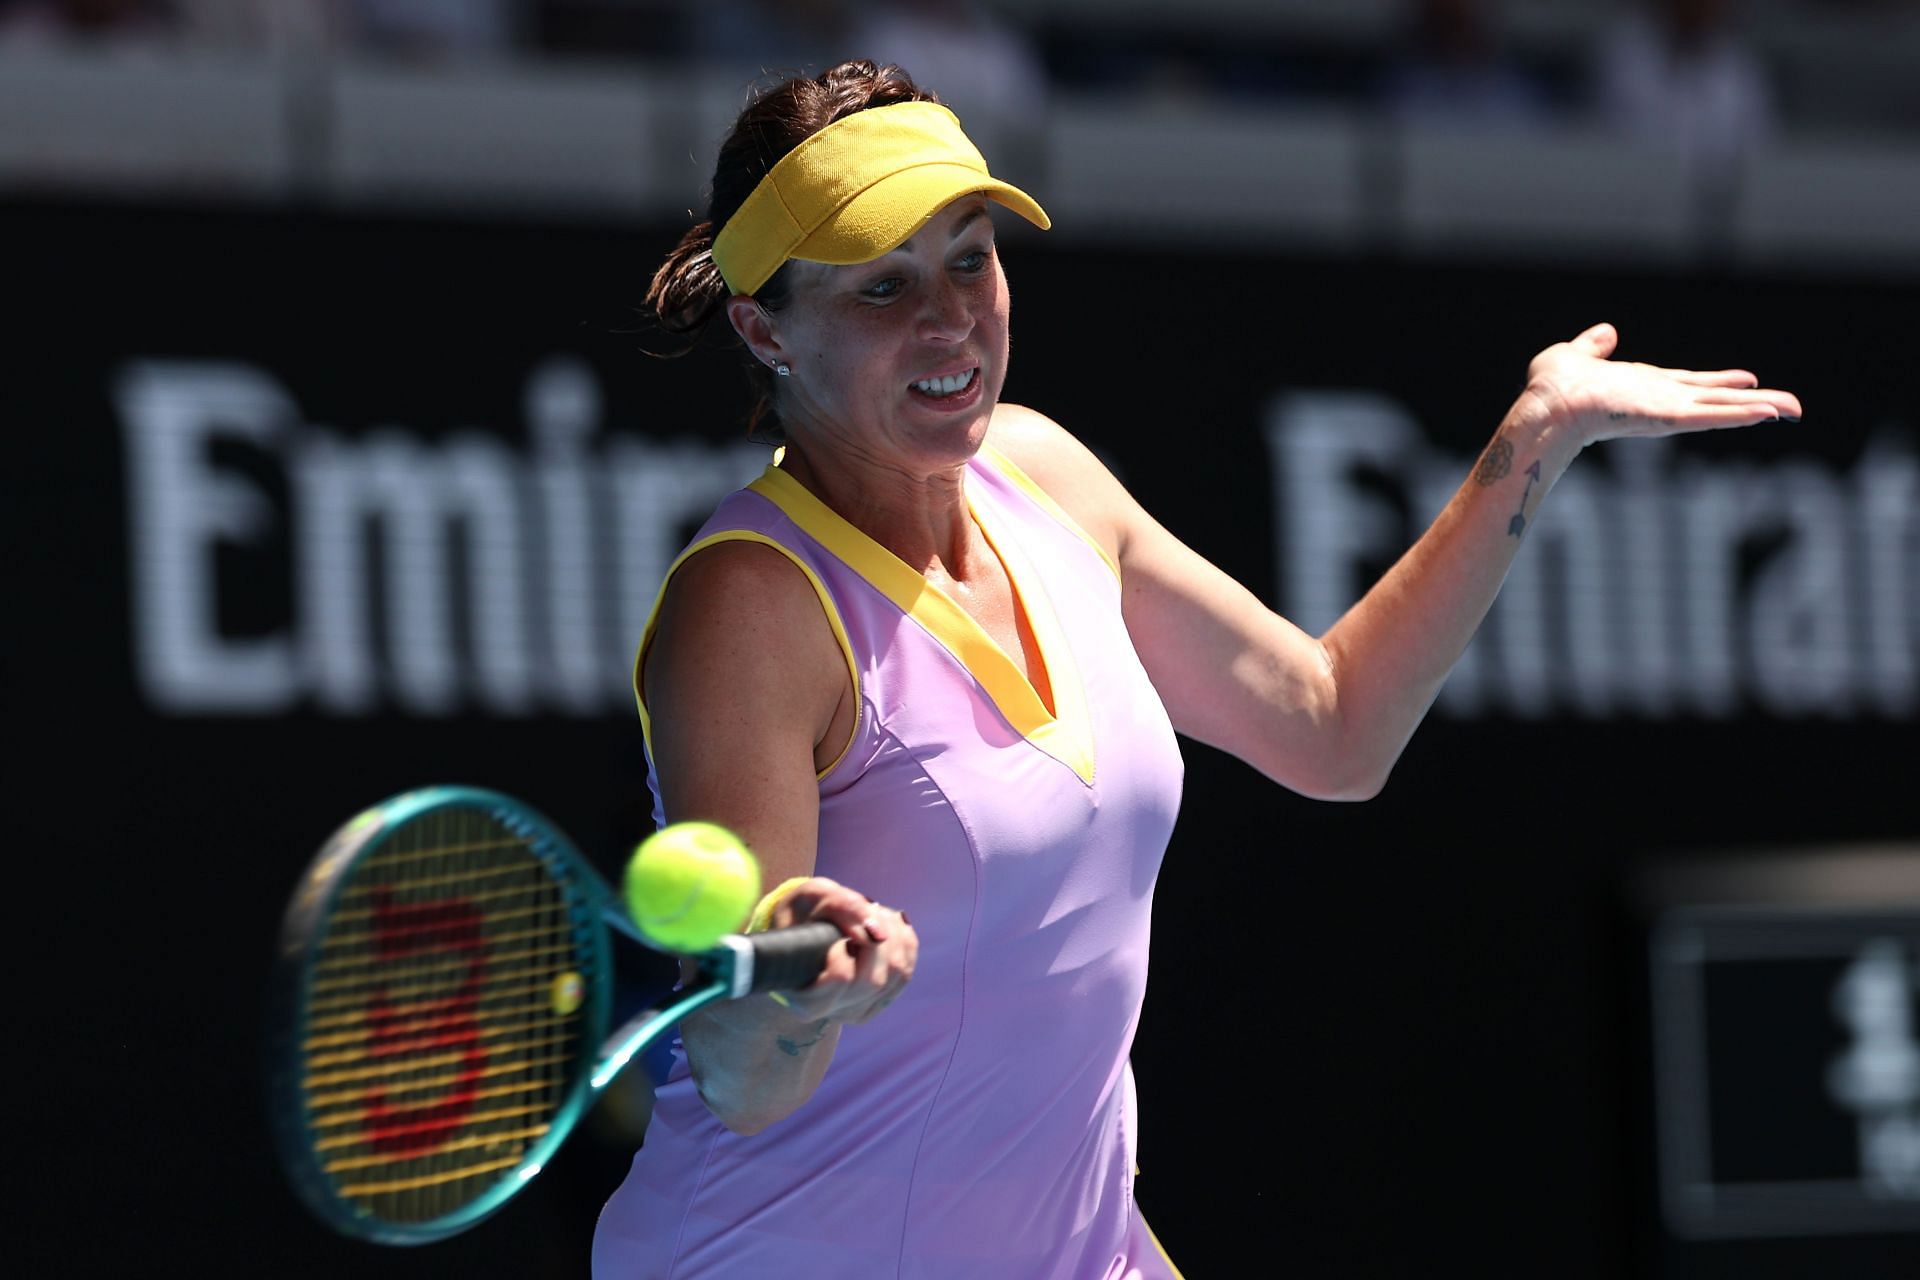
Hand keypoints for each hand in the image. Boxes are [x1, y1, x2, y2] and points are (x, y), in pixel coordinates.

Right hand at [765, 876, 916, 1025]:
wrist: (801, 929)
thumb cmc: (801, 914)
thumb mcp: (811, 897)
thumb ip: (842, 909)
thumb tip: (878, 934)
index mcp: (806, 999)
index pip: (841, 976)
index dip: (842, 948)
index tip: (834, 936)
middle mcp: (833, 1011)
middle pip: (875, 979)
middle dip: (875, 935)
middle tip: (861, 912)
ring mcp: (859, 1010)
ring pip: (897, 973)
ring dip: (892, 934)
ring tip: (872, 915)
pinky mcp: (880, 1001)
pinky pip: (906, 969)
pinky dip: (902, 941)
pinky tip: (885, 926)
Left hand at [1513, 323, 1802, 451]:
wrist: (1546, 404)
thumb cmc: (1552, 388)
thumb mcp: (1575, 355)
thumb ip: (1594, 345)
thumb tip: (1606, 331)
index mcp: (1644, 386)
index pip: (1692, 384)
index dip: (1721, 383)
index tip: (1749, 381)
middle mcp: (1660, 400)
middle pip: (1717, 400)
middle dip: (1754, 402)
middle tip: (1791, 407)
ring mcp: (1665, 410)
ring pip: (1721, 410)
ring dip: (1758, 409)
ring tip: (1792, 411)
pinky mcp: (1665, 418)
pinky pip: (1708, 417)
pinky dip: (1738, 416)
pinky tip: (1767, 415)